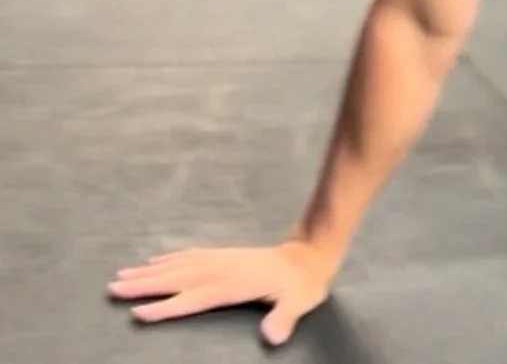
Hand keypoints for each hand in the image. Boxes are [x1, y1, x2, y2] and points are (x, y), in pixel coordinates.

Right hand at [108, 241, 335, 345]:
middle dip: (144, 285)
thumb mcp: (299, 302)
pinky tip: (154, 261)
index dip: (167, 306)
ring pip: (178, 265)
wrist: (310, 254)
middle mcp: (221, 270)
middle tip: (112, 288)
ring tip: (121, 275)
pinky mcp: (224, 255)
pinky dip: (169, 259)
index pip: (194, 298)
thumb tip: (273, 337)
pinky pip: (190, 255)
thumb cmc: (302, 285)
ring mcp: (221, 260)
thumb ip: (284, 318)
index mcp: (234, 284)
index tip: (138, 313)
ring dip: (149, 271)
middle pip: (177, 278)